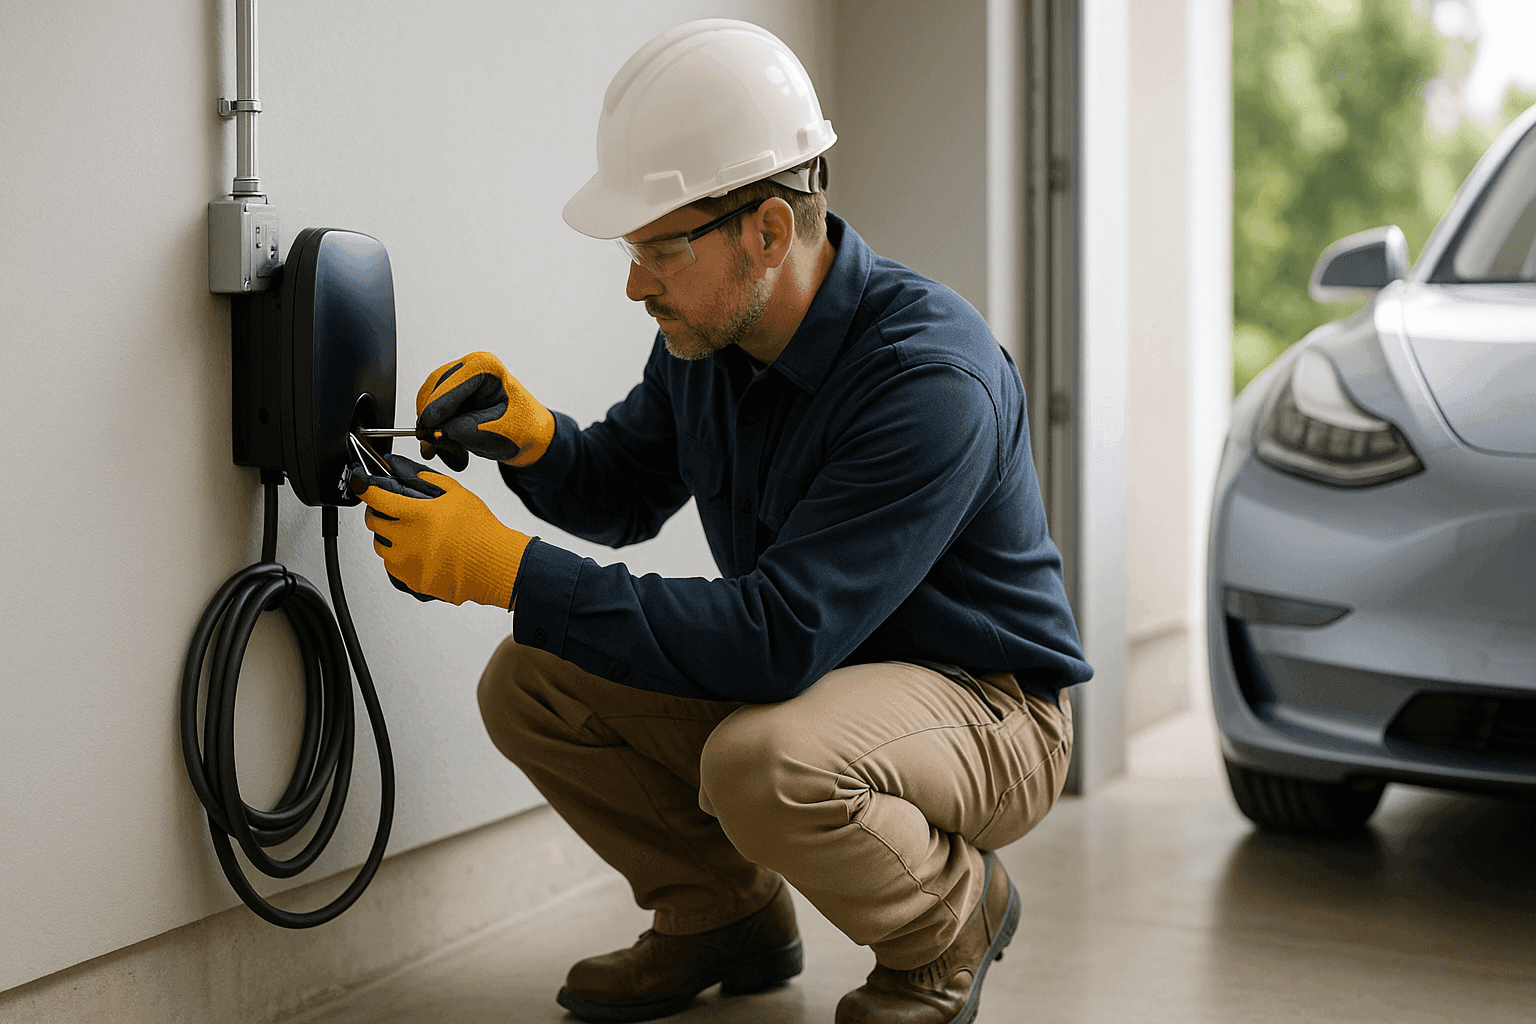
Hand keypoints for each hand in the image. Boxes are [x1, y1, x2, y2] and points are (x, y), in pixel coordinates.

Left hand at [351, 454, 530, 608]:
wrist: (494, 565)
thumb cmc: (481, 531)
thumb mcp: (458, 494)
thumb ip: (429, 480)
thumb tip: (408, 472)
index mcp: (415, 514)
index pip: (376, 498)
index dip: (365, 489)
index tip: (363, 486)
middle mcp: (406, 538)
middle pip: (373, 523)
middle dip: (376, 513)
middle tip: (388, 511)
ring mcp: (407, 562)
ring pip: (380, 547)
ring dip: (386, 537)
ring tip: (405, 533)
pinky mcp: (411, 580)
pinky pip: (392, 568)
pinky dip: (398, 558)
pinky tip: (414, 552)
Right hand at [415, 352, 554, 471]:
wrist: (529, 435)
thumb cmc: (522, 429)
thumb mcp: (495, 432)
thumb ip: (463, 431)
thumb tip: (434, 434)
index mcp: (486, 367)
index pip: (448, 386)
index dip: (434, 411)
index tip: (425, 432)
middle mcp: (469, 368)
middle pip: (432, 392)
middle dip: (431, 423)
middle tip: (433, 449)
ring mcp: (459, 379)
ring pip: (428, 404)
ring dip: (434, 431)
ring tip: (452, 454)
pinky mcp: (452, 394)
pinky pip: (432, 412)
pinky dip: (438, 432)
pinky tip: (452, 448)